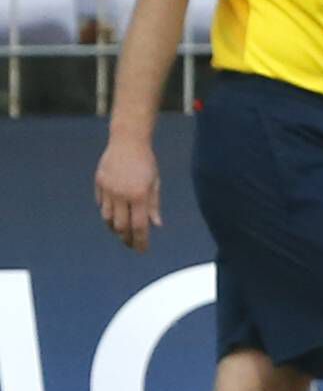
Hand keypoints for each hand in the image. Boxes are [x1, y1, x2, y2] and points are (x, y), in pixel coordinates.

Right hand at [96, 136, 161, 252]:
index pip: (139, 226)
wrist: (128, 141)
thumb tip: (156, 225)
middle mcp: (122, 194)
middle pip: (121, 226)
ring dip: (115, 228)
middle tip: (132, 244)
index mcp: (139, 195)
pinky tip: (114, 216)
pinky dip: (108, 214)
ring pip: (108, 218)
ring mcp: (108, 189)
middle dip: (126, 238)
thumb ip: (154, 205)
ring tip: (122, 232)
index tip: (142, 250)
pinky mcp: (99, 184)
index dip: (140, 240)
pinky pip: (102, 205)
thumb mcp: (155, 182)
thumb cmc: (146, 162)